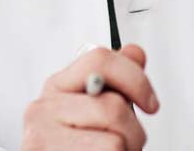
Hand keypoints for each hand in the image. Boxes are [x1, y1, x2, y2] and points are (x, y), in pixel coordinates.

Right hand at [22, 43, 159, 149]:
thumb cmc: (79, 144)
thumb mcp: (95, 110)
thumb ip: (116, 80)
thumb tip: (134, 52)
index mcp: (57, 87)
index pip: (100, 60)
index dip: (135, 79)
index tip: (151, 103)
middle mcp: (44, 109)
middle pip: (113, 107)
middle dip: (134, 131)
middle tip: (128, 144)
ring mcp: (43, 136)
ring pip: (115, 140)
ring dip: (126, 150)